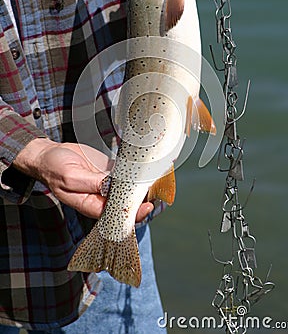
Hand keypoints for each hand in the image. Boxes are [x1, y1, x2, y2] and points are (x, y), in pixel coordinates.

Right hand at [13, 138, 153, 220]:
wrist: (49, 154)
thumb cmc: (54, 168)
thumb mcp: (70, 176)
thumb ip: (92, 183)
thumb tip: (112, 186)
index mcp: (91, 205)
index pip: (116, 215)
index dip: (133, 213)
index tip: (147, 205)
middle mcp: (101, 197)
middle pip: (126, 203)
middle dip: (142, 198)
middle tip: (156, 188)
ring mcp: (106, 184)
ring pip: (128, 189)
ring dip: (141, 184)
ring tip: (156, 176)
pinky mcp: (109, 171)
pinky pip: (125, 174)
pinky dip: (135, 171)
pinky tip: (146, 165)